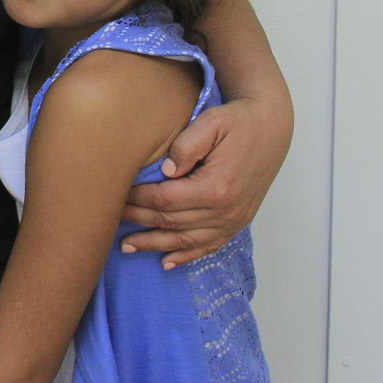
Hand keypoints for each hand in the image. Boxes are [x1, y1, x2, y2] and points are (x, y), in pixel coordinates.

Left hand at [120, 94, 291, 265]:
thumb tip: (164, 170)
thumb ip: (186, 145)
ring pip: (186, 240)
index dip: (137, 200)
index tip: (116, 195)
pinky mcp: (238, 222)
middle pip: (171, 222)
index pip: (164, 200)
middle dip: (138, 222)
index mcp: (215, 187)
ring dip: (155, 245)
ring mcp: (233, 220)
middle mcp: (225, 211)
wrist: (271, 127)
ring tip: (127, 246)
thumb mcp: (212, 121)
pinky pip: (209, 246)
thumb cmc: (238, 121)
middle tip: (110, 220)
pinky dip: (186, 256)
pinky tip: (166, 261)